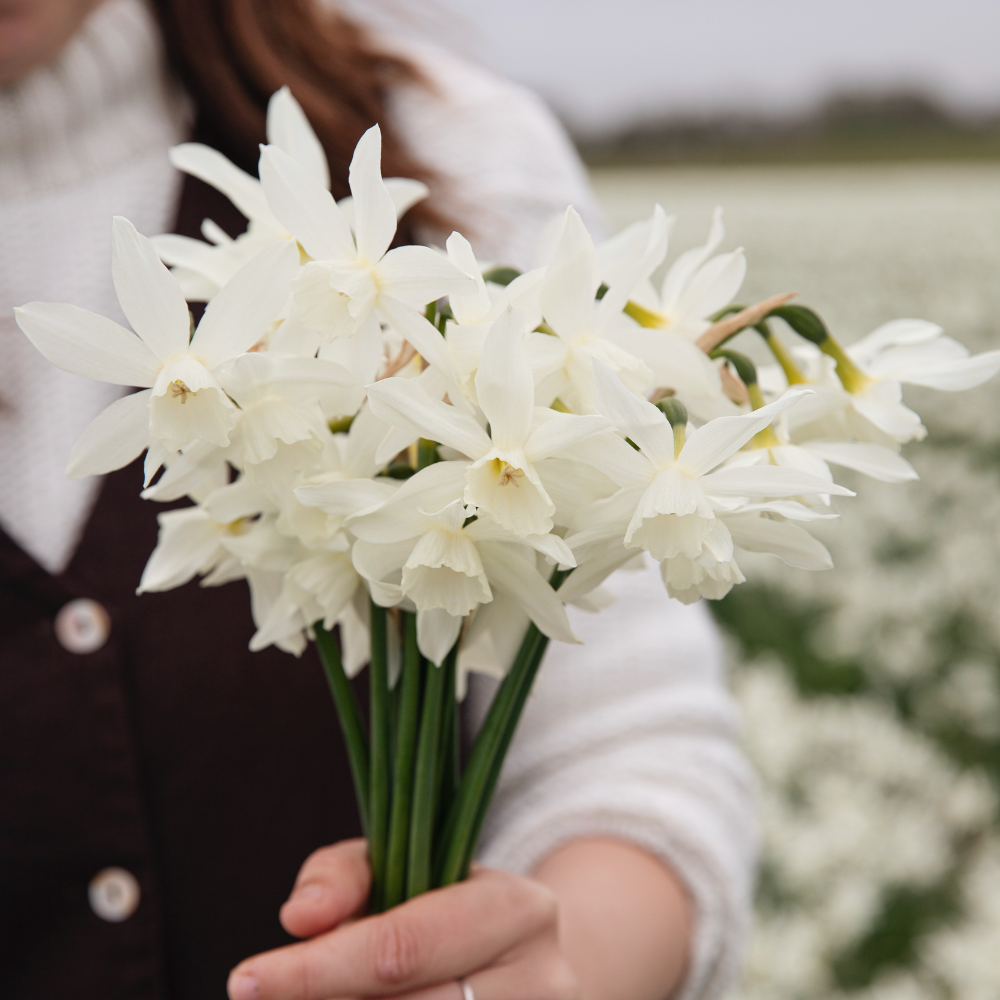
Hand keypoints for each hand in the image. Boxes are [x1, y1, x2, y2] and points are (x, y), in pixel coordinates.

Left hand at [227, 838, 577, 999]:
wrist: (532, 969)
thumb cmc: (448, 912)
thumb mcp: (404, 868)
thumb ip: (343, 876)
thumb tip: (299, 918)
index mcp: (517, 909)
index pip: (402, 948)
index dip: (317, 970)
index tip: (245, 979)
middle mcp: (541, 981)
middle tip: (263, 998)